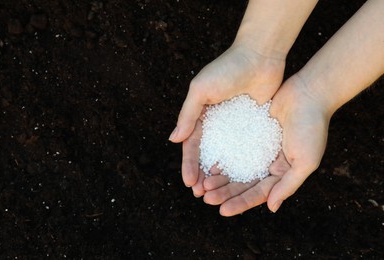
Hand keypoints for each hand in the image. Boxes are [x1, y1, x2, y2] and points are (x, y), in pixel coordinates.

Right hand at [169, 44, 285, 196]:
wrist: (260, 56)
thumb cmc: (227, 69)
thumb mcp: (201, 90)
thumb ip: (188, 115)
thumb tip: (174, 140)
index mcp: (201, 115)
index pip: (192, 145)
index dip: (189, 164)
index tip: (189, 183)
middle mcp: (217, 124)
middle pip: (208, 155)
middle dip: (203, 175)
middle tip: (202, 195)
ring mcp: (235, 127)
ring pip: (226, 156)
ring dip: (221, 175)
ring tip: (218, 192)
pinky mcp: (254, 127)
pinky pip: (246, 149)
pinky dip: (241, 164)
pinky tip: (240, 180)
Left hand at [202, 75, 330, 214]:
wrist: (309, 93)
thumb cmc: (312, 128)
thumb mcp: (306, 161)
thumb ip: (288, 185)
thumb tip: (271, 208)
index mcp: (283, 173)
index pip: (259, 193)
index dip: (241, 203)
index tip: (222, 211)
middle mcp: (269, 164)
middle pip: (244, 183)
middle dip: (225, 192)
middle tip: (206, 198)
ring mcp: (259, 149)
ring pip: (236, 167)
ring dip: (221, 178)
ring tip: (203, 184)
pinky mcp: (251, 133)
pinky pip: (234, 148)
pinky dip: (223, 157)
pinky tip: (209, 164)